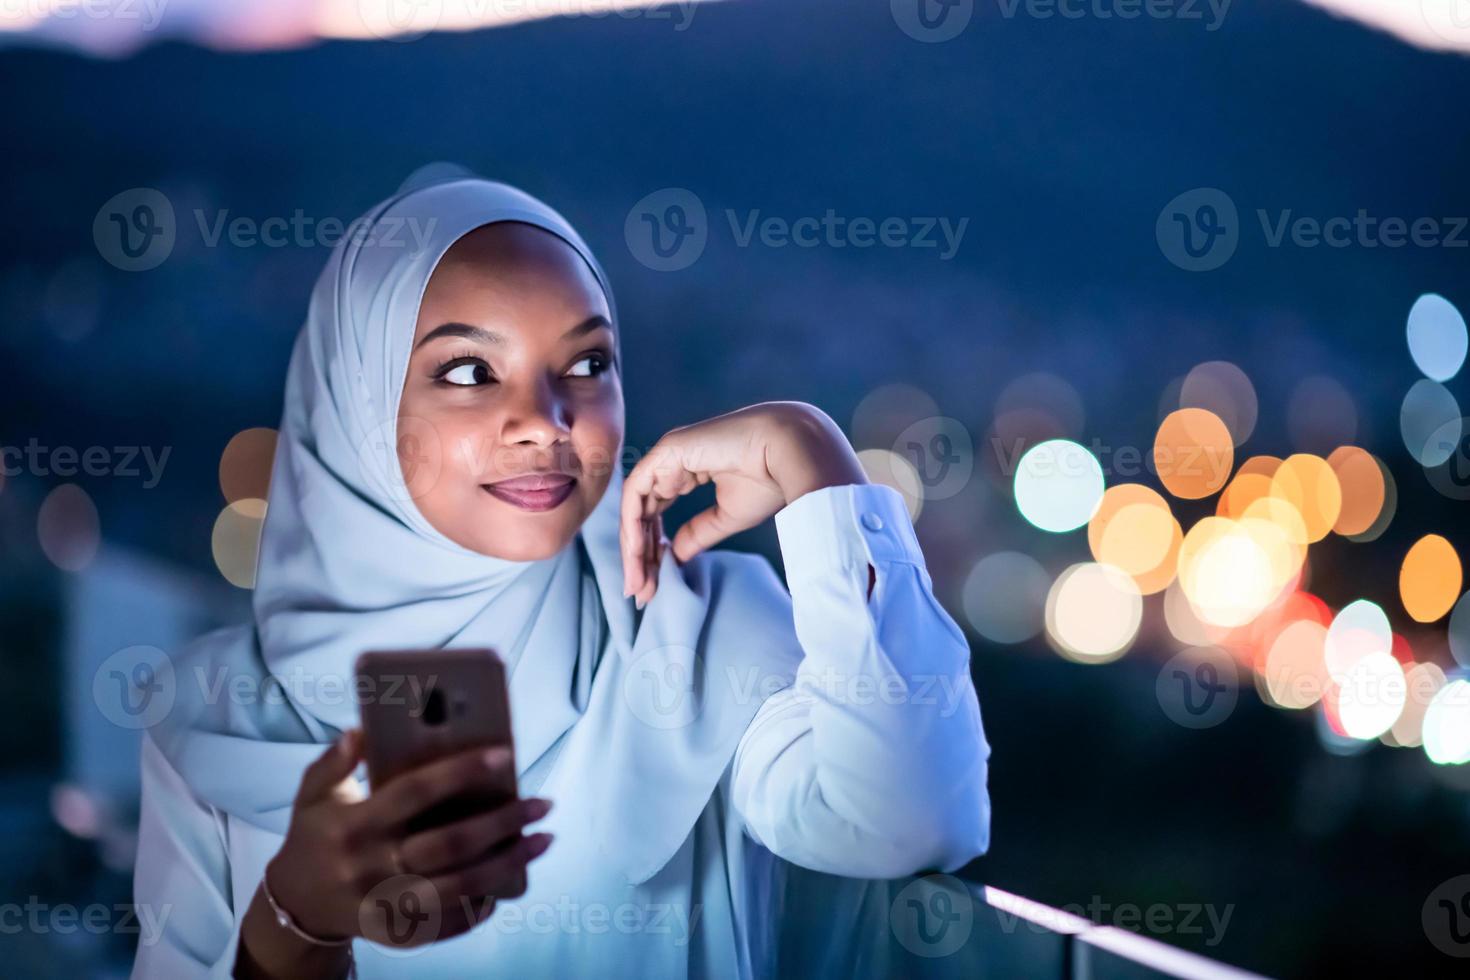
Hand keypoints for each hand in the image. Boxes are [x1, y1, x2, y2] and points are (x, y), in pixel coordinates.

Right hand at [239, 730, 552, 975]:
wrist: (295, 903)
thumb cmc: (317, 833)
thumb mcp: (313, 792)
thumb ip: (335, 760)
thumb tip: (362, 731)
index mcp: (355, 825)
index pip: (415, 793)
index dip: (460, 772)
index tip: (505, 755)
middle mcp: (371, 867)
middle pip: (449, 845)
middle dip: (502, 823)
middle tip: (543, 804)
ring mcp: (386, 904)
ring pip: (459, 888)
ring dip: (508, 865)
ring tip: (543, 840)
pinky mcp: (396, 932)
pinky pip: (448, 923)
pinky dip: (481, 906)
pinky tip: (509, 884)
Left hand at [620, 401, 867, 606]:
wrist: (789, 452)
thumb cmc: (769, 479)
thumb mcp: (728, 516)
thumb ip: (698, 534)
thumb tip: (675, 557)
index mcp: (689, 470)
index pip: (657, 513)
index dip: (652, 549)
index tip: (653, 585)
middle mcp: (673, 462)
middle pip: (642, 513)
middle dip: (640, 556)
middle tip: (640, 592)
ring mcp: (667, 455)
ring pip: (635, 505)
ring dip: (634, 547)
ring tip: (638, 582)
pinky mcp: (666, 452)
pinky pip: (635, 492)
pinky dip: (633, 524)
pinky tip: (638, 554)